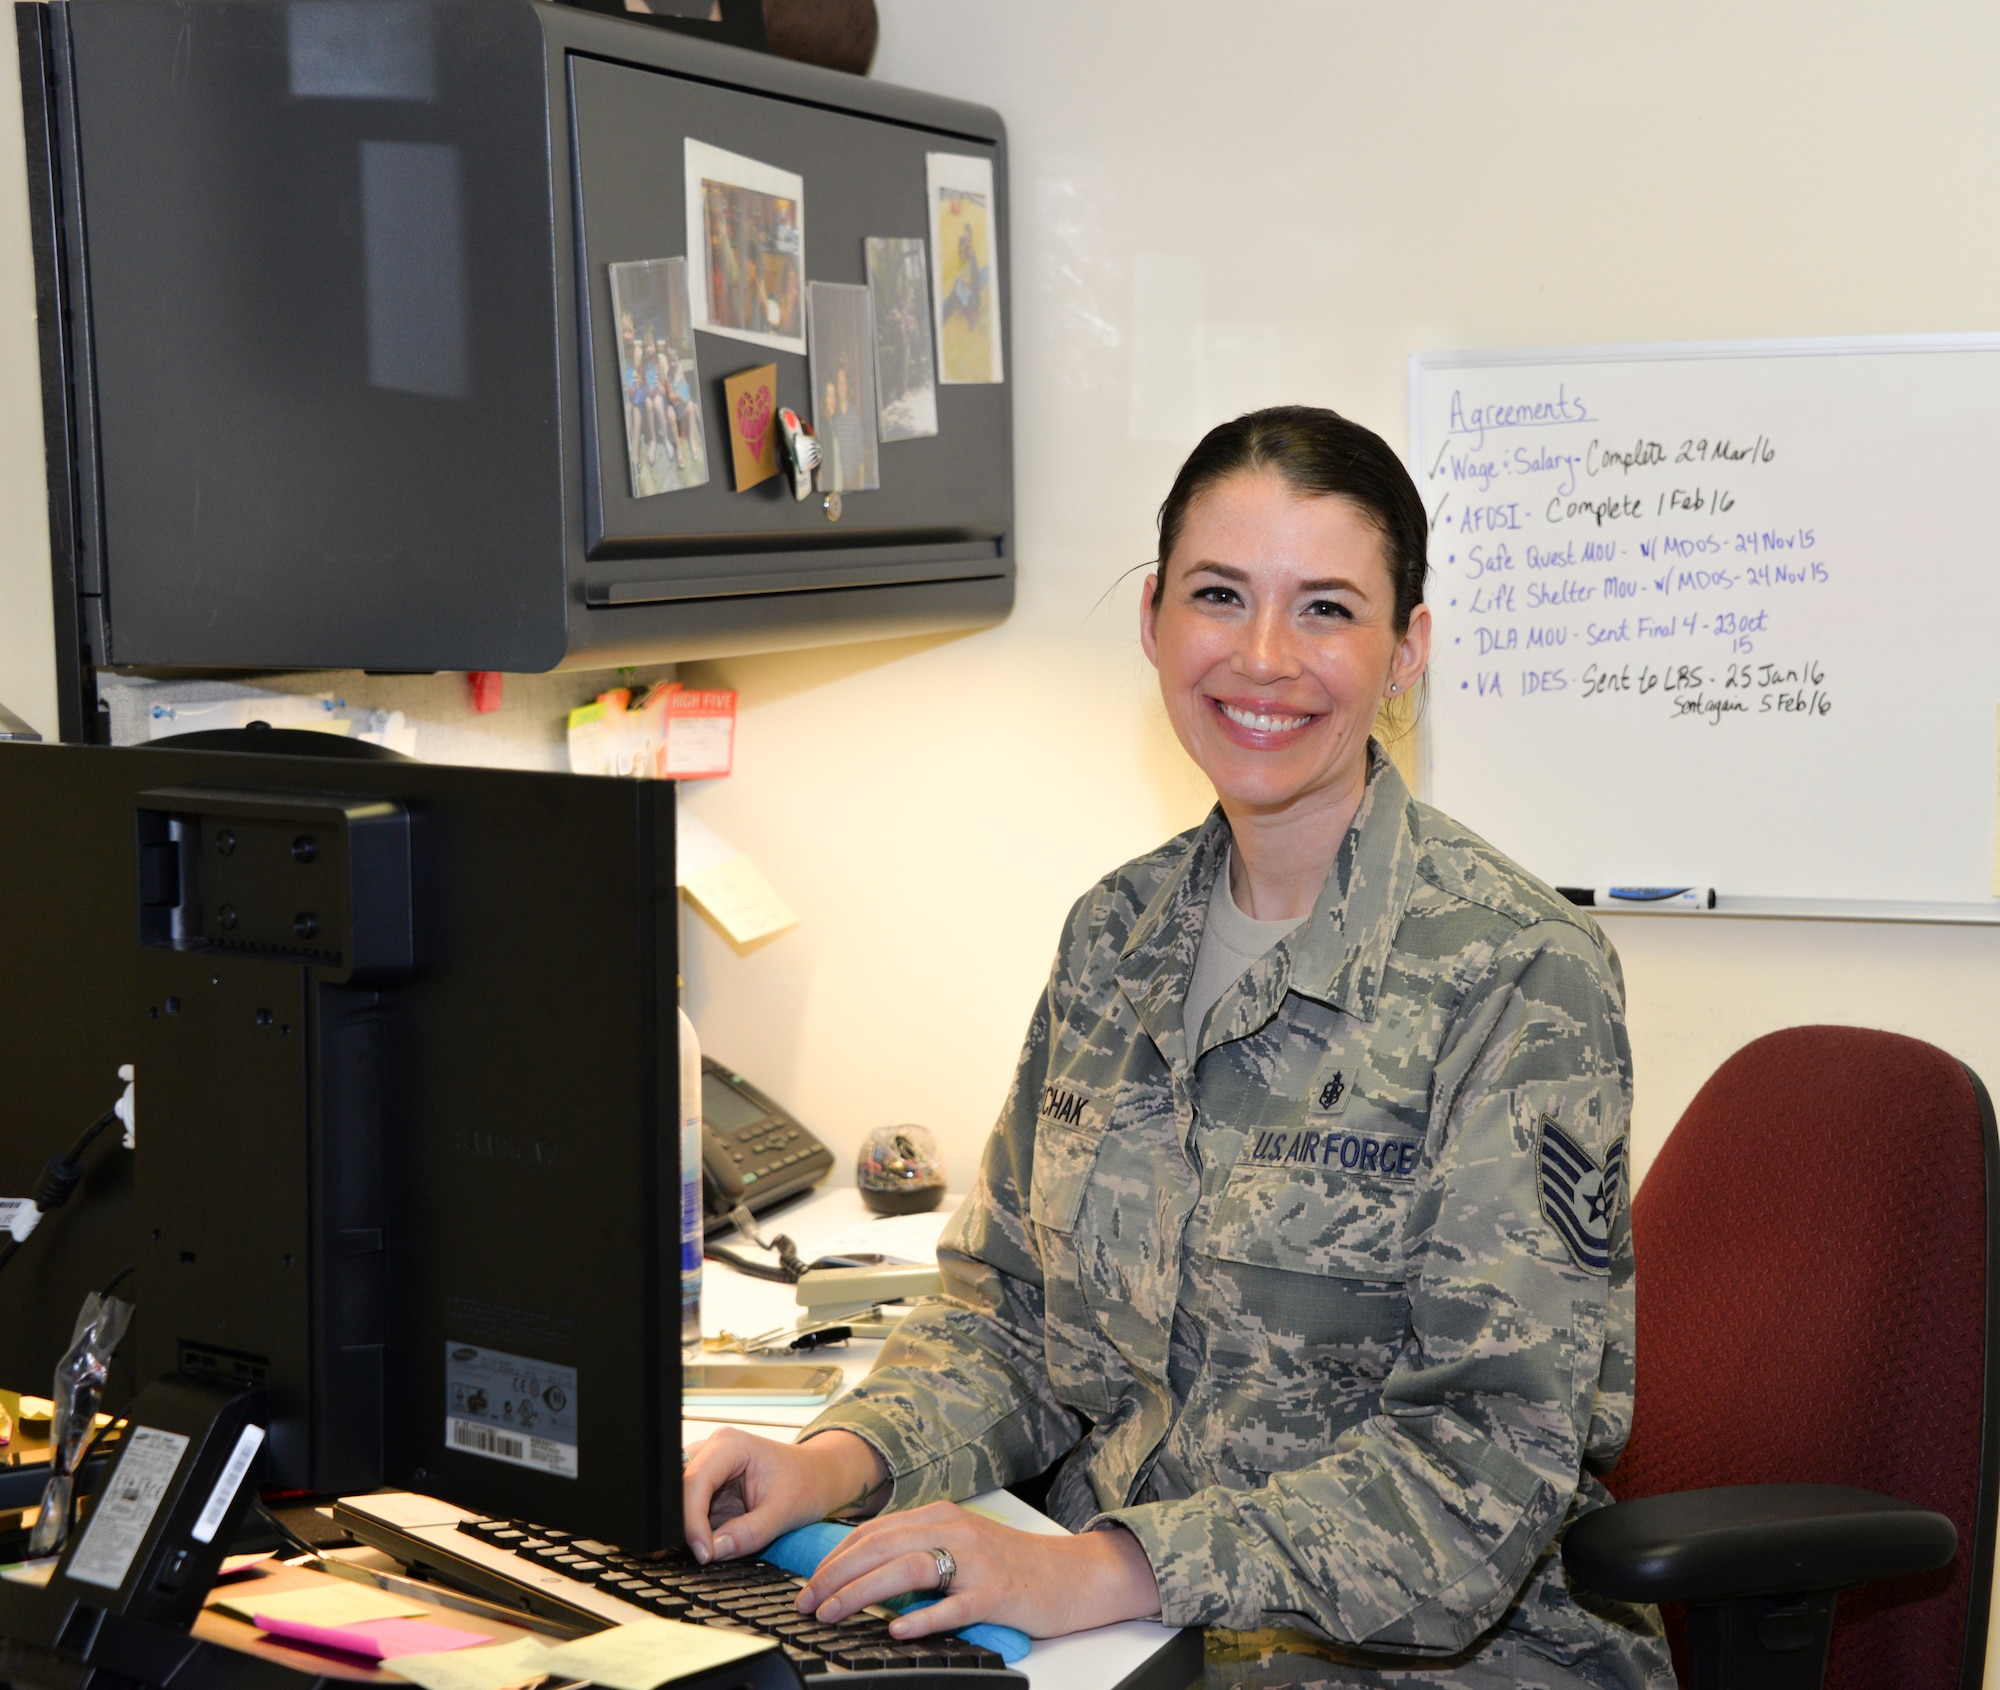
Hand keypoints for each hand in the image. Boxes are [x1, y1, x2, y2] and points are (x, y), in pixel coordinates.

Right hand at [682, 1428, 887, 1563]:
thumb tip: (713, 1552)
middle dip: (680, 1523)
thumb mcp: (783, 1513)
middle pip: (679, 1488)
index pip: (694, 1481)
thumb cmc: (808, 1483)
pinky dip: (694, 1529)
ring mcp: (709, 1468)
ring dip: (685, 1527)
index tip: (703, 1553)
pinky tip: (703, 1544)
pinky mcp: (710, 1488)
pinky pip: (690, 1510)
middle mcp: (713, 1451)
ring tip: (694, 1551)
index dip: (692, 1520)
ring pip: (679, 1499)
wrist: (820, 1477)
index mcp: (730, 1445)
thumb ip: (748, 1534)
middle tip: (684, 1555)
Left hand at [793, 1501, 1160, 1640]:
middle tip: (808, 1601)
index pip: (875, 1531)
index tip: (810, 1582)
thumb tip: (865, 1575)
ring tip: (833, 1613)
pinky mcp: (997, 1594)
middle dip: (836, 1574)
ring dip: (863, 1593)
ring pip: (908, 1570)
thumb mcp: (961, 1544)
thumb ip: (919, 1551)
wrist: (1073, 1574)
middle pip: (882, 1546)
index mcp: (942, 1516)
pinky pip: (954, 1606)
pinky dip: (922, 1618)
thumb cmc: (1014, 1565)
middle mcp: (955, 1531)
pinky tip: (898, 1631)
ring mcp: (977, 1562)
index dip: (836, 1556)